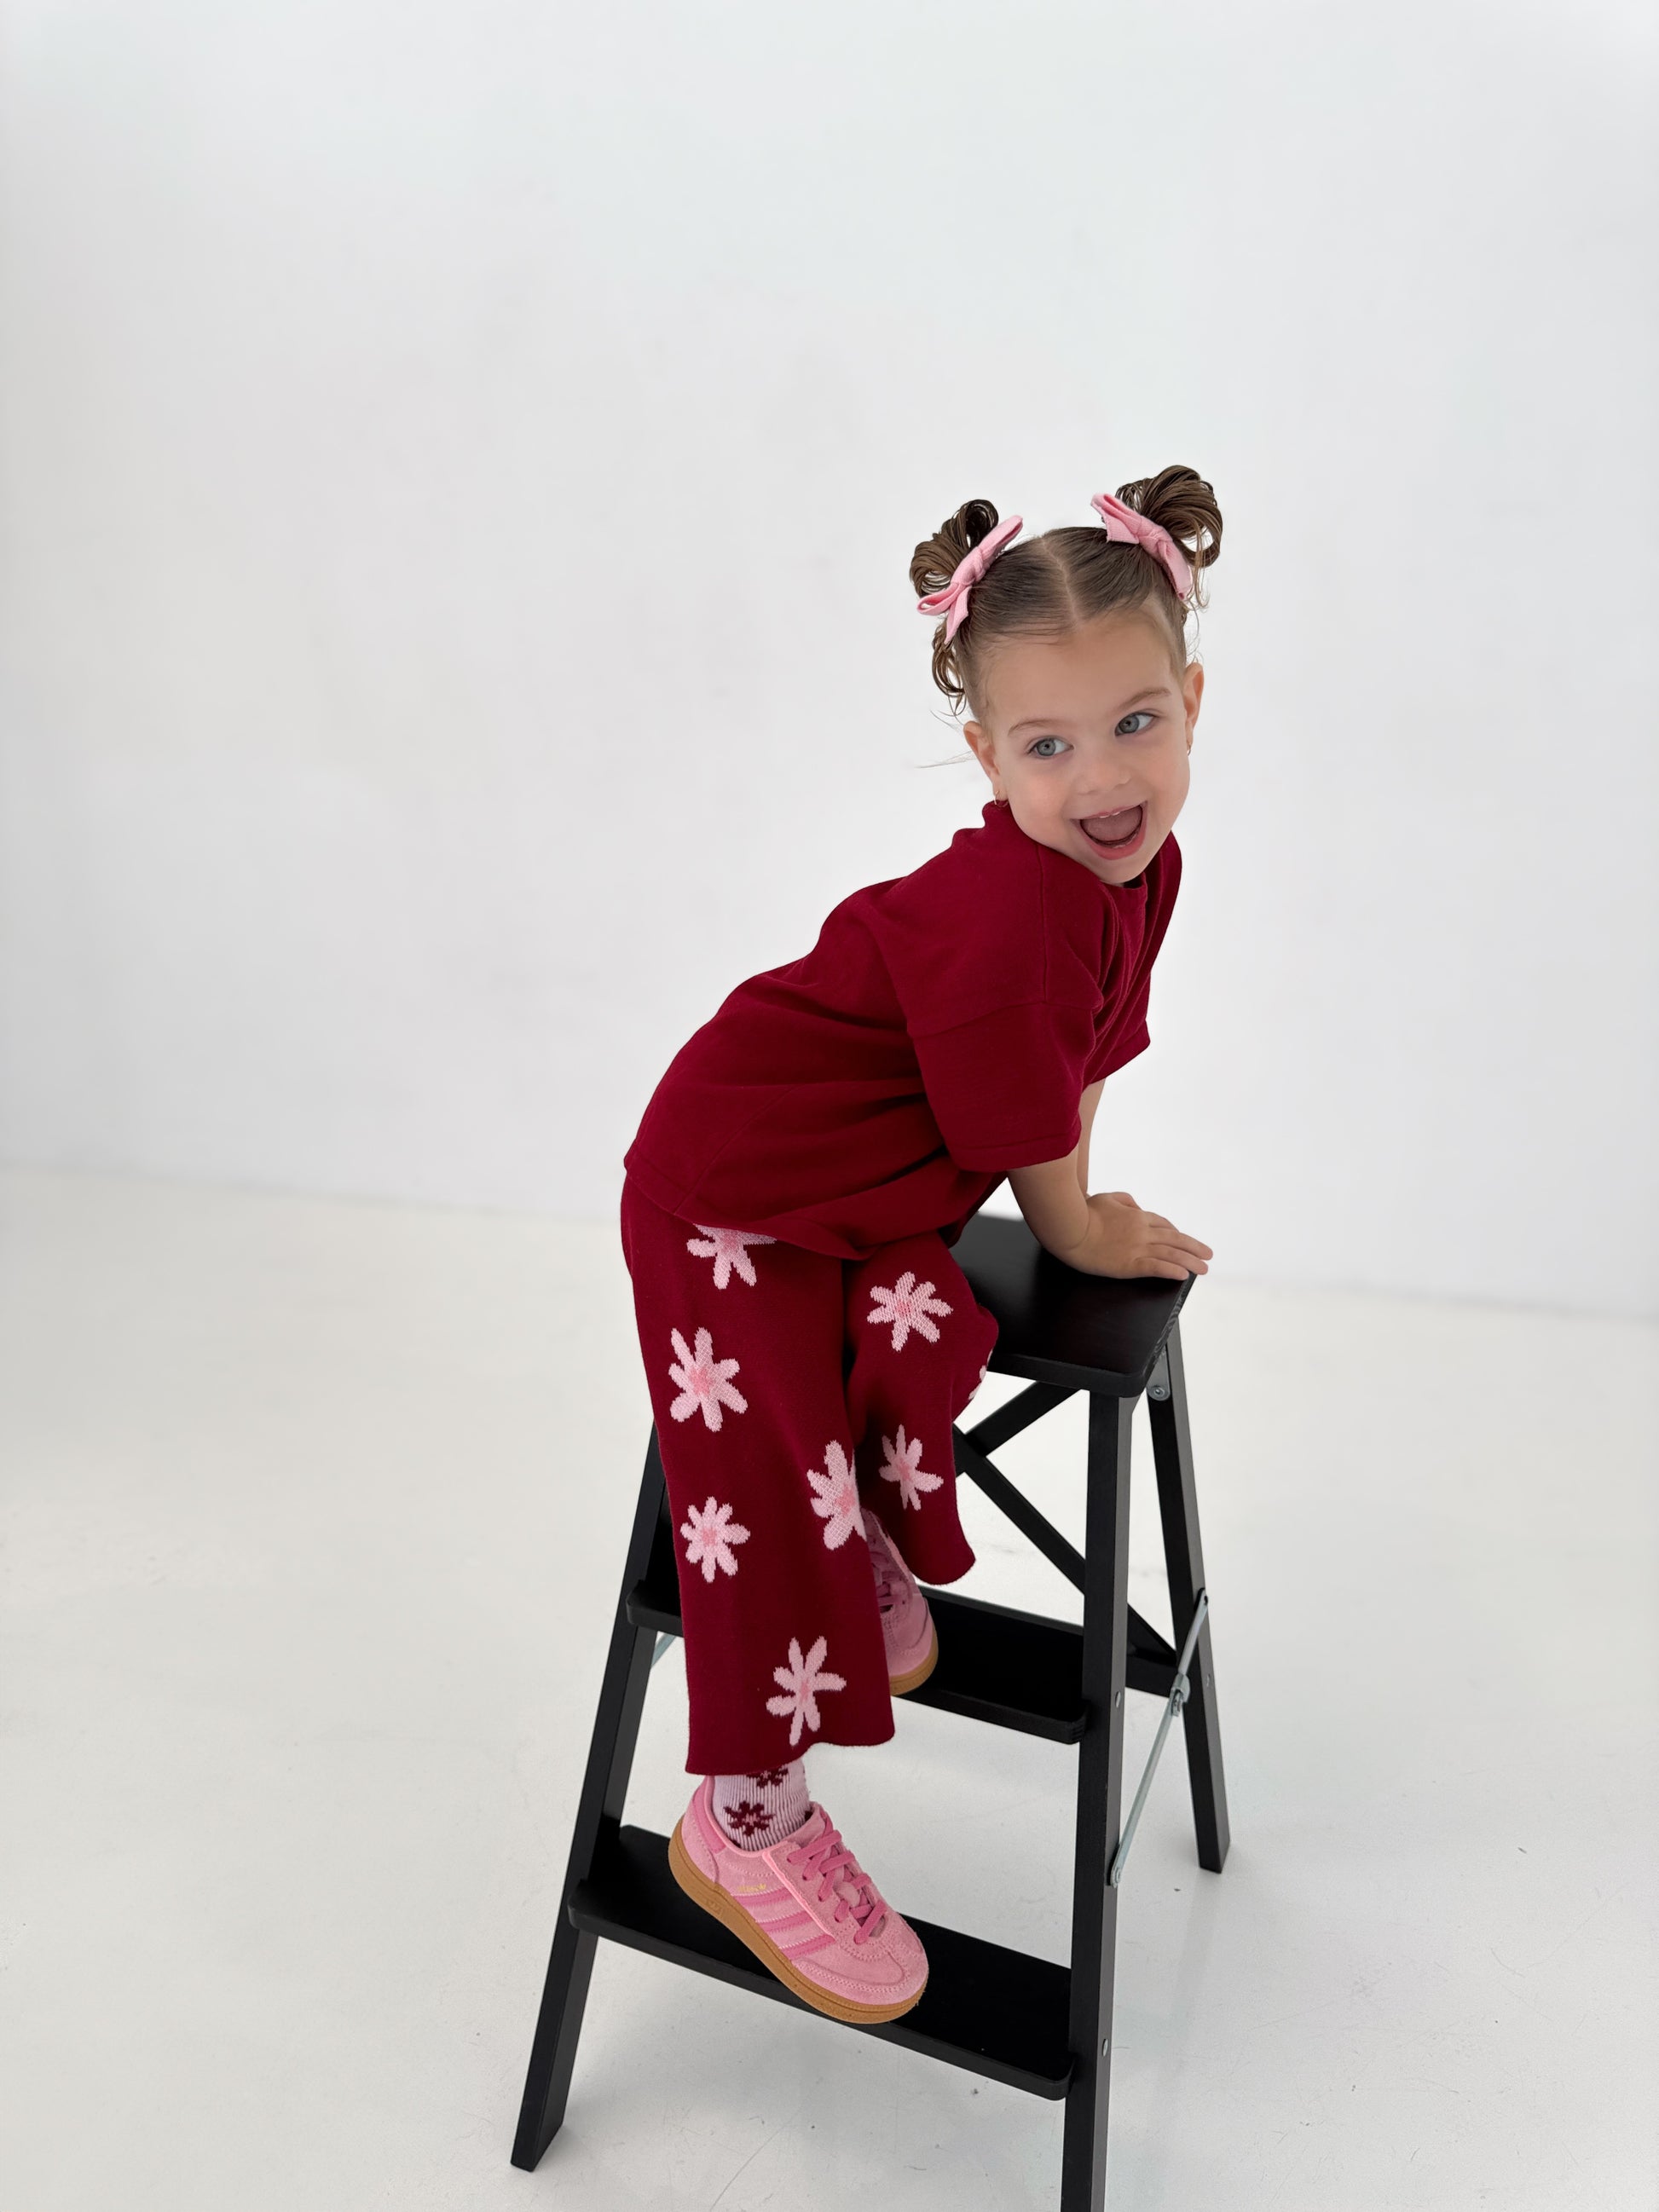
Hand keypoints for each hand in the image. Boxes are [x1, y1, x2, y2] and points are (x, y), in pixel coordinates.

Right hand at [1062, 1190, 1212, 1281]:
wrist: (1069, 1227)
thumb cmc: (1083, 1212)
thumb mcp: (1106, 1197)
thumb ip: (1124, 1200)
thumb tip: (1138, 1206)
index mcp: (1136, 1216)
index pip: (1163, 1224)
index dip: (1177, 1233)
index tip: (1185, 1240)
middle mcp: (1141, 1231)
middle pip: (1174, 1239)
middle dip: (1194, 1247)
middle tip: (1209, 1255)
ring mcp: (1137, 1248)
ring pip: (1171, 1254)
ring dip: (1191, 1261)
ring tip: (1204, 1268)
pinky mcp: (1129, 1265)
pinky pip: (1156, 1267)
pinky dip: (1172, 1271)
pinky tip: (1183, 1275)